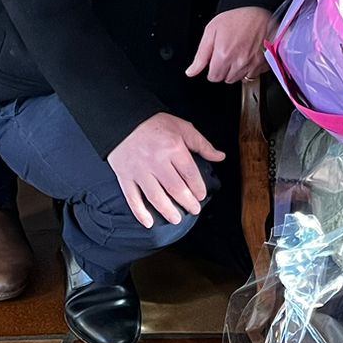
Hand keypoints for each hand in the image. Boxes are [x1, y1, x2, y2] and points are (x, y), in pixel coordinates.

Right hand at [108, 111, 223, 225]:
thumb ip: (202, 144)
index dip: (198, 188)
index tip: (201, 195)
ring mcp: (139, 170)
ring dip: (168, 211)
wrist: (122, 120)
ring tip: (176, 219)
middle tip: (194, 209)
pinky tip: (148, 222)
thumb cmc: (155, 124)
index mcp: (173, 147)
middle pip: (175, 188)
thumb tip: (220, 156)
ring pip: (155, 196)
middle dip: (187, 202)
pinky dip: (140, 213)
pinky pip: (132, 198)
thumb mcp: (182, 127)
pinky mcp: (125, 176)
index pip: (190, 173)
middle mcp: (156, 161)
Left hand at [187, 4, 272, 82]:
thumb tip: (191, 72)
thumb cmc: (239, 18)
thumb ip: (201, 54)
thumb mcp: (212, 30)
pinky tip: (249, 56)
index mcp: (223, 54)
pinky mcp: (263, 65)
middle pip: (226, 79)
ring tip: (239, 54)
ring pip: (239, 79)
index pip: (213, 77)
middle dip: (224, 70)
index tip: (216, 60)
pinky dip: (249, 70)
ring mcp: (252, 65)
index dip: (213, 69)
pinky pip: (252, 75)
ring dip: (236, 71)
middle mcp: (238, 62)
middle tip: (228, 54)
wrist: (263, 15)